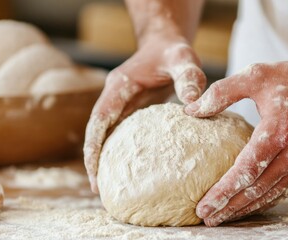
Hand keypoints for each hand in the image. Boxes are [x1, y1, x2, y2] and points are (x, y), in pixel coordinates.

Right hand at [84, 35, 205, 192]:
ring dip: (104, 158)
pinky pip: (121, 134)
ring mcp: (121, 105)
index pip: (99, 118)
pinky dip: (120, 151)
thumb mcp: (183, 59)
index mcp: (119, 86)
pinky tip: (131, 170)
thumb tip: (193, 104)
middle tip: (100, 190)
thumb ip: (188, 77)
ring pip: (105, 135)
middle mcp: (115, 97)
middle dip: (94, 159)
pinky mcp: (130, 111)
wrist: (165, 45)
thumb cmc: (172, 51)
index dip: (94, 144)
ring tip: (111, 187)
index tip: (94, 171)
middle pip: (96, 131)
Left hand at [185, 57, 287, 225]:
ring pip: (272, 193)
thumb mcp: (256, 75)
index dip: (223, 192)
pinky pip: (286, 188)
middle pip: (257, 189)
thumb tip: (191, 110)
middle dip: (230, 207)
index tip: (204, 206)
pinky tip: (251, 205)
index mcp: (278, 131)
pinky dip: (267, 200)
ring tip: (224, 218)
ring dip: (247, 208)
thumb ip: (221, 92)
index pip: (246, 171)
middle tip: (208, 220)